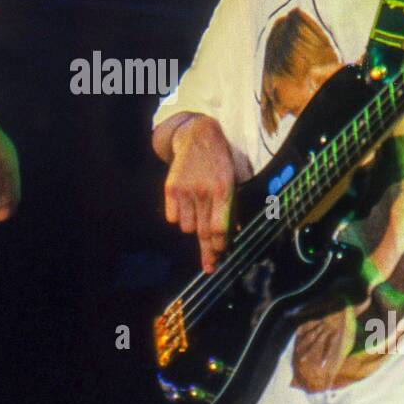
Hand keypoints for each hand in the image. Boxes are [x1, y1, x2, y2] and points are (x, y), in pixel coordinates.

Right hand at [163, 115, 234, 273]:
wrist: (199, 138)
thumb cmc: (219, 163)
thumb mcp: (232, 182)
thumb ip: (231, 208)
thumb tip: (233, 234)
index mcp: (223, 190)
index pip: (220, 227)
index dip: (219, 246)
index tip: (219, 256)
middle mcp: (203, 192)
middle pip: (203, 231)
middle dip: (208, 251)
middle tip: (210, 265)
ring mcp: (185, 190)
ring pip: (186, 227)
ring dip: (192, 228)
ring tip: (198, 215)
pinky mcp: (171, 188)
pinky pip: (172, 217)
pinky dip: (178, 217)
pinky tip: (185, 207)